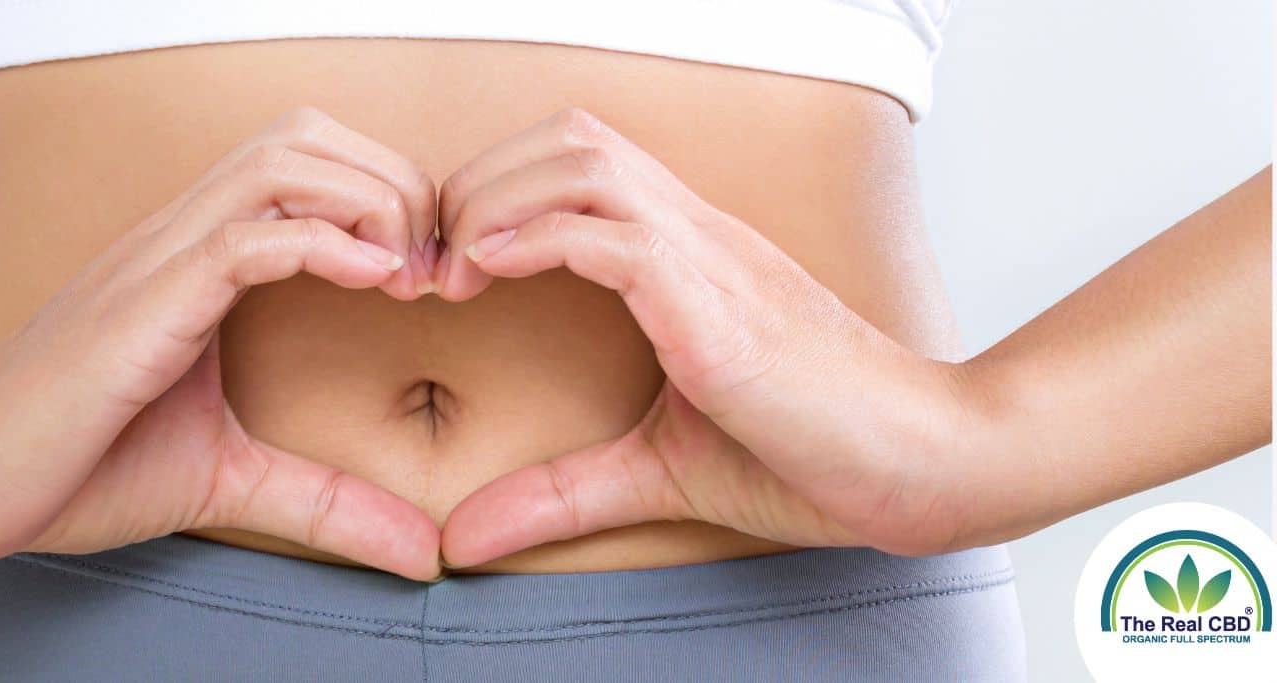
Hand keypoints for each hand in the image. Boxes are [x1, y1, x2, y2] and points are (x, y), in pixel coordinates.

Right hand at [0, 108, 442, 579]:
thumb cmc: (78, 465)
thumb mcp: (231, 479)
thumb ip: (326, 502)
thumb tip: (422, 552)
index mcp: (202, 260)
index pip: (310, 167)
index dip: (388, 198)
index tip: (435, 276)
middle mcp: (182, 240)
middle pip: (307, 138)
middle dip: (394, 182)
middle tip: (436, 268)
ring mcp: (159, 262)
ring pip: (280, 163)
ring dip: (367, 201)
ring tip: (408, 273)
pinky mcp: (142, 303)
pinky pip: (241, 236)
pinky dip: (320, 243)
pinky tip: (373, 282)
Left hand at [435, 109, 976, 566]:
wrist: (923, 467)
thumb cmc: (809, 456)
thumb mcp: (655, 471)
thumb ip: (559, 492)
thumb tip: (462, 536)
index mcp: (686, 254)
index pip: (578, 162)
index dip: (496, 192)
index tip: (446, 265)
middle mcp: (696, 235)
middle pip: (569, 137)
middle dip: (479, 180)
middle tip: (431, 260)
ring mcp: (710, 261)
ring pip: (583, 162)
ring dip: (496, 200)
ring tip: (452, 269)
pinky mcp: (719, 309)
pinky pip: (615, 235)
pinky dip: (535, 238)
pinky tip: (488, 272)